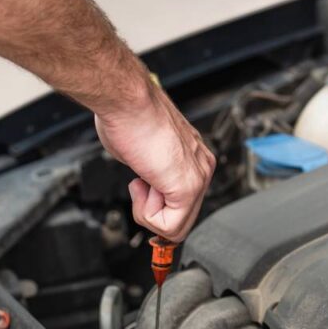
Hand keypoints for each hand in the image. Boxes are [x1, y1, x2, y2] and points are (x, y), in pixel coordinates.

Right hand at [95, 82, 215, 242]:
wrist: (126, 101)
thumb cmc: (128, 116)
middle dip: (152, 211)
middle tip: (139, 185)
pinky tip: (142, 184)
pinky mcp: (187, 187)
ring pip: (176, 227)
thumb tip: (143, 185)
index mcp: (194, 157)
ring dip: (148, 212)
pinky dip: (147, 214)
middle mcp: (201, 167)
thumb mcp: (141, 153)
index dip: (154, 205)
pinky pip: (169, 226)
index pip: (182, 203)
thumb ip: (150, 173)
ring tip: (140, 181)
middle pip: (181, 219)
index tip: (140, 185)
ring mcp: (198, 178)